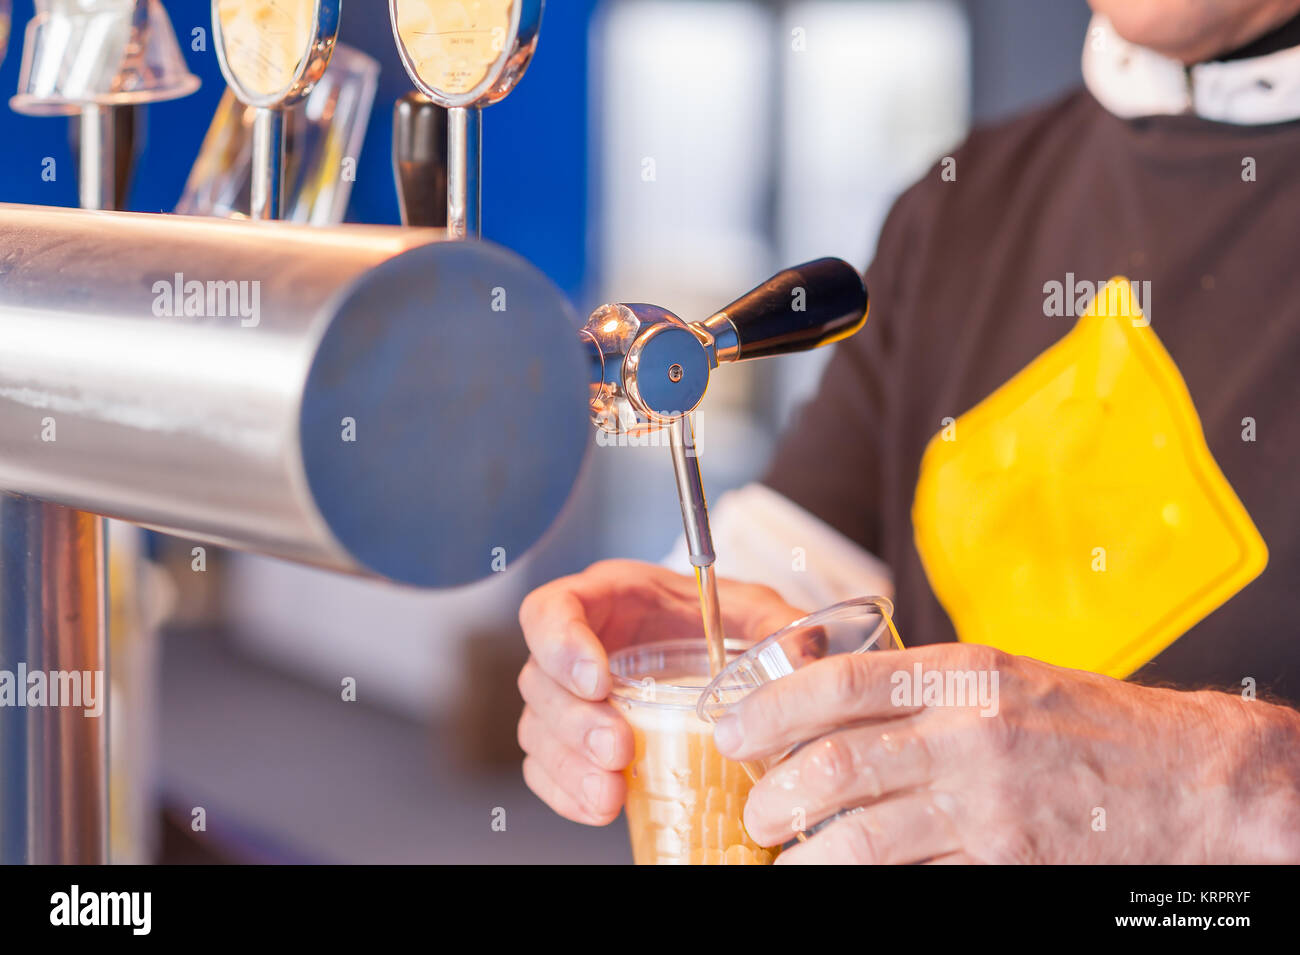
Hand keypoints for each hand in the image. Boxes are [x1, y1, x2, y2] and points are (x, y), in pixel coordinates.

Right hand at [516, 559, 805, 825]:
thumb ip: (780, 623)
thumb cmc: (725, 624)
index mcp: (610, 598)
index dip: (561, 643)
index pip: (550, 609)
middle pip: (540, 678)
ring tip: (612, 792)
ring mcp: (573, 696)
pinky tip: (603, 808)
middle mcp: (582, 644)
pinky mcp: (576, 742)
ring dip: (569, 765)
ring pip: (538, 729)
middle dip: (573, 720)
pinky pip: (547, 769)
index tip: (598, 680)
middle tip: (618, 748)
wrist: (723, 658)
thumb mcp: (757, 613)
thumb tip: (810, 648)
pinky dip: (568, 793)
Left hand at [716, 642, 1299, 863]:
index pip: (839, 683)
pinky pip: (913, 875)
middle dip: (776, 791)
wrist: (1192, 779)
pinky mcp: (1006, 862)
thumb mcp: (1004, 677)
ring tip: (784, 856)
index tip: (735, 729)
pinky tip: (843, 876)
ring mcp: (987, 804)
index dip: (771, 707)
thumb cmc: (1092, 722)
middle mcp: (969, 732)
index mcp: (963, 672)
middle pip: (837, 761)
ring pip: (863, 833)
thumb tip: (828, 701)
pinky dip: (867, 879)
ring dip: (808, 852)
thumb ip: (922, 687)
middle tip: (754, 809)